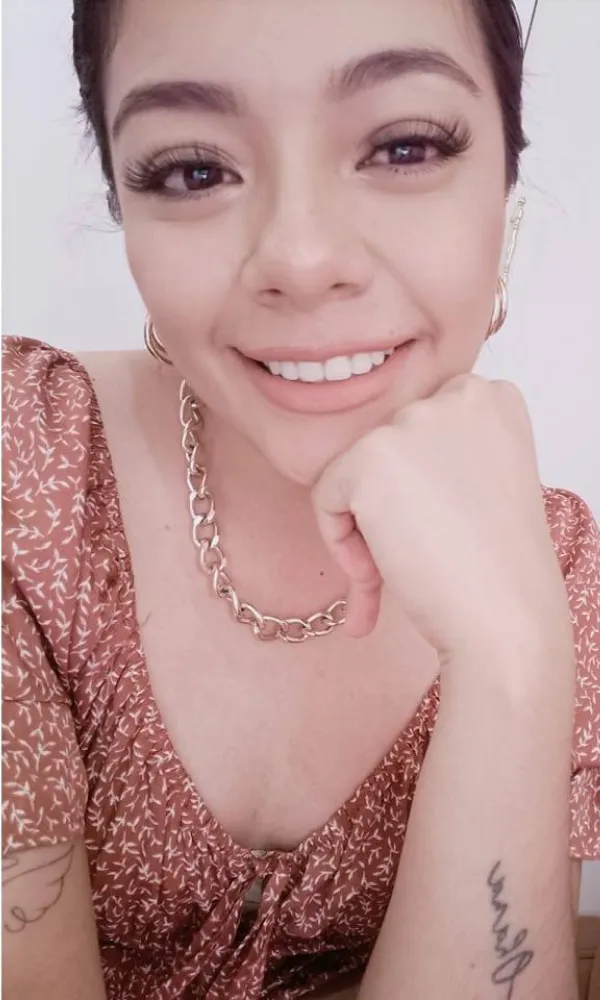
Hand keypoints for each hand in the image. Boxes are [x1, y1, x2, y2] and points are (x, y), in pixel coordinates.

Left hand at [313, 375, 572, 665]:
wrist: (505, 616)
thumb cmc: (498, 566)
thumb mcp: (483, 485)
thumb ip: (439, 458)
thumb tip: (380, 471)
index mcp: (491, 399)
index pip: (420, 433)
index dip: (422, 488)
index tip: (446, 526)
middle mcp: (454, 396)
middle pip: (386, 451)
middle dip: (392, 508)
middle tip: (426, 553)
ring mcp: (411, 422)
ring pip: (354, 474)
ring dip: (367, 528)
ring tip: (404, 568)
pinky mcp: (369, 458)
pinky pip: (325, 498)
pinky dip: (341, 542)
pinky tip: (381, 574)